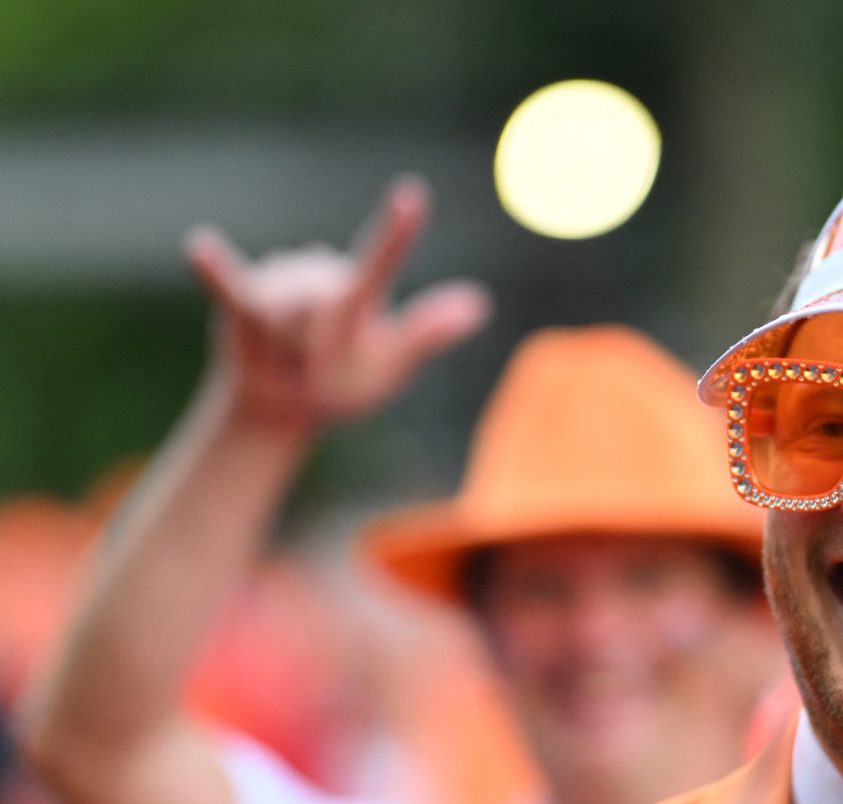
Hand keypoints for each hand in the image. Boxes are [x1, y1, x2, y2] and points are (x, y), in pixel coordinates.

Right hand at [186, 176, 490, 433]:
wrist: (286, 407)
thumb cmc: (346, 381)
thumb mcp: (392, 365)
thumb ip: (427, 333)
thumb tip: (480, 303)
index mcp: (360, 296)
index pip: (381, 260)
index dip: (395, 231)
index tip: (411, 195)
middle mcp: (321, 279)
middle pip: (316, 305)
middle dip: (313, 349)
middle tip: (314, 371)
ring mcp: (279, 286)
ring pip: (280, 314)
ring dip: (284, 353)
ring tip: (287, 363)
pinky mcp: (242, 301)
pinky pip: (227, 285)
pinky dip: (216, 269)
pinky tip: (199, 246)